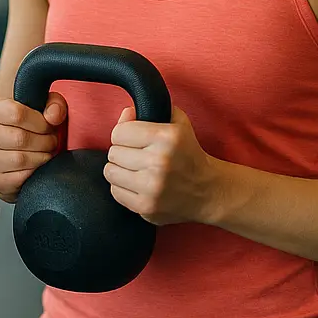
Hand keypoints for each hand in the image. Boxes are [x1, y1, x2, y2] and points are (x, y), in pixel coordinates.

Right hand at [0, 92, 67, 202]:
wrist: (21, 153)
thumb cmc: (33, 129)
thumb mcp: (46, 109)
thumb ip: (54, 105)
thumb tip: (53, 116)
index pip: (17, 114)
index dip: (40, 122)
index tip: (48, 126)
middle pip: (20, 138)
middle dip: (44, 142)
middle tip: (50, 142)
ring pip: (20, 159)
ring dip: (41, 158)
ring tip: (44, 153)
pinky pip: (18, 178)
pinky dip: (33, 173)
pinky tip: (35, 166)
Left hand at [104, 106, 217, 224]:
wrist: (207, 191)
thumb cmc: (188, 155)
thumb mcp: (178, 123)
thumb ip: (150, 111)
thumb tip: (126, 114)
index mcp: (167, 137)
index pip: (119, 132)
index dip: (125, 135)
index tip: (134, 140)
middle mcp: (160, 161)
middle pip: (113, 152)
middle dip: (123, 153)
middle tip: (139, 157)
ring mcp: (152, 186)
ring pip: (110, 172)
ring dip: (120, 171)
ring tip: (137, 171)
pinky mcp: (146, 206)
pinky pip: (115, 192)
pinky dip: (123, 188)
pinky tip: (139, 185)